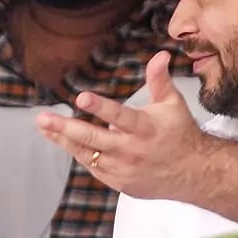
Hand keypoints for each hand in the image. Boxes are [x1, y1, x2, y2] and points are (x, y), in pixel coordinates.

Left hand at [36, 51, 205, 202]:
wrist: (194, 174)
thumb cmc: (180, 134)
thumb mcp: (172, 103)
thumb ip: (159, 79)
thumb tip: (159, 54)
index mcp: (145, 128)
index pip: (119, 116)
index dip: (100, 107)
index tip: (81, 97)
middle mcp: (132, 150)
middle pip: (93, 139)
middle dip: (65, 128)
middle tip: (43, 118)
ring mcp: (123, 169)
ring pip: (87, 154)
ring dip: (64, 140)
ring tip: (44, 127)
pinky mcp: (119, 182)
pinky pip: (92, 167)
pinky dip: (78, 153)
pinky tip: (62, 140)